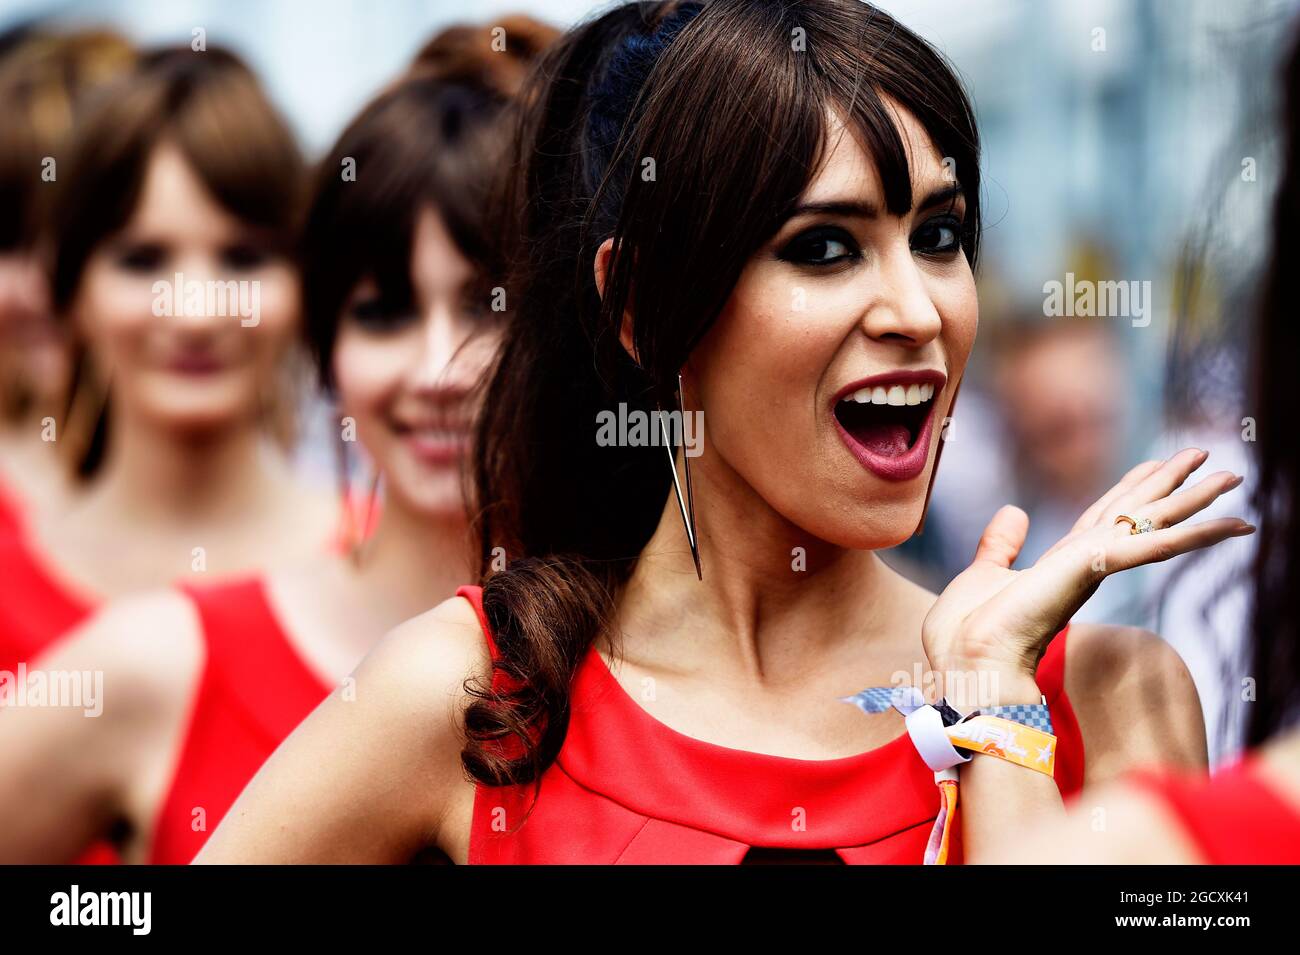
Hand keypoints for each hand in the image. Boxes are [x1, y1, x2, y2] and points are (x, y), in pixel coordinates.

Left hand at [921, 448, 1252, 701]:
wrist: (970, 664)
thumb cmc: (969, 634)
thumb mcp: (984, 574)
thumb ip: (1002, 545)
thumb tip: (1013, 513)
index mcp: (1062, 564)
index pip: (1105, 515)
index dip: (1131, 487)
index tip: (1155, 464)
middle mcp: (1086, 562)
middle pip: (1138, 512)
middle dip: (1172, 484)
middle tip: (1206, 453)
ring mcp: (1094, 566)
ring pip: (1157, 523)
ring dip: (1197, 500)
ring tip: (1233, 476)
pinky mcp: (1096, 568)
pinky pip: (1156, 546)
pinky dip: (1196, 533)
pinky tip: (1234, 523)